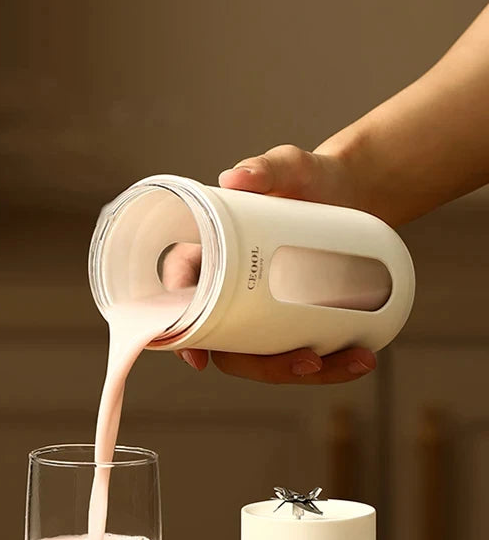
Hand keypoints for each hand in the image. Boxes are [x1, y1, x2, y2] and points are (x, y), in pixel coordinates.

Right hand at [167, 145, 376, 383]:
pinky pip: (294, 353)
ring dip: (301, 373)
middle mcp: (225, 290)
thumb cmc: (307, 177)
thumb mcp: (289, 167)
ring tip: (354, 360)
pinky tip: (359, 361)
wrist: (352, 194)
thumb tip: (235, 178)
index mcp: (207, 256)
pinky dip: (328, 366)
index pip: (179, 298)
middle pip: (226, 345)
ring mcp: (256, 311)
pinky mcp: (286, 320)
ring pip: (262, 358)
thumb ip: (265, 167)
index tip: (200, 361)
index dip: (182, 336)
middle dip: (264, 367)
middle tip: (309, 362)